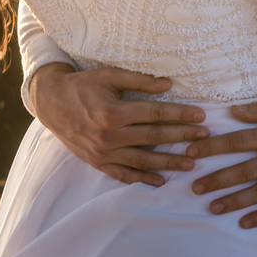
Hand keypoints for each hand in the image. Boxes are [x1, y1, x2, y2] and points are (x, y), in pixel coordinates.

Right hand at [30, 63, 208, 185]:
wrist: (52, 103)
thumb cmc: (83, 85)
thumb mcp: (109, 76)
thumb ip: (139, 80)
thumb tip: (168, 84)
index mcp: (113, 112)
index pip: (155, 114)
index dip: (180, 115)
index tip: (201, 116)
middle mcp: (109, 136)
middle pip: (153, 138)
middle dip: (182, 137)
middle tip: (205, 138)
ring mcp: (103, 152)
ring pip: (142, 161)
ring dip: (169, 162)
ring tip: (191, 163)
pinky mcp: (97, 162)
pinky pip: (123, 174)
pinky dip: (142, 179)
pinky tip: (160, 181)